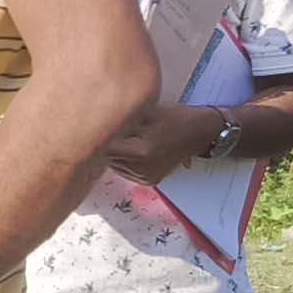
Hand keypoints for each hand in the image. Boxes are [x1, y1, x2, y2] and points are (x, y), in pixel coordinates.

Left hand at [104, 104, 225, 181]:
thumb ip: (123, 118)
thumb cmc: (177, 118)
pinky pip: (123, 170)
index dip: (96, 133)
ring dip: (111, 152)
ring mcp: (145, 177)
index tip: (89, 124)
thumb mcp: (147, 112)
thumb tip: (96, 116)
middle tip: (99, 128)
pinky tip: (130, 148)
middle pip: (106, 157)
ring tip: (119, 137)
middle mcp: (142, 168)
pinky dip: (121, 160)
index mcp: (142, 150)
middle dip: (101, 142)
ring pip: (112, 165)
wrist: (203, 134)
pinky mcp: (147, 181)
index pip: (105, 145)